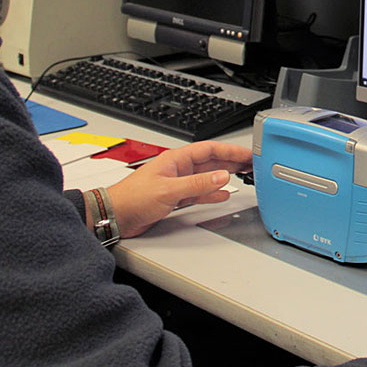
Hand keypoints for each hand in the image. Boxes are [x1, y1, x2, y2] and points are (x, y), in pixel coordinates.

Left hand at [105, 141, 252, 237]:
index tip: (248, 153)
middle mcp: (179, 169)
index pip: (210, 149)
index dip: (231, 150)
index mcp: (177, 159)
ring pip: (208, 177)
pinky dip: (213, 193)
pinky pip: (200, 192)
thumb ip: (197, 184)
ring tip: (244, 176)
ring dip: (226, 176)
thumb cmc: (131, 198)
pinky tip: (223, 194)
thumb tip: (221, 177)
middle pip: (212, 161)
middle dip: (233, 161)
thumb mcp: (169, 190)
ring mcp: (178, 183)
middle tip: (252, 163)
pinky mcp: (175, 198)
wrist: (114, 216)